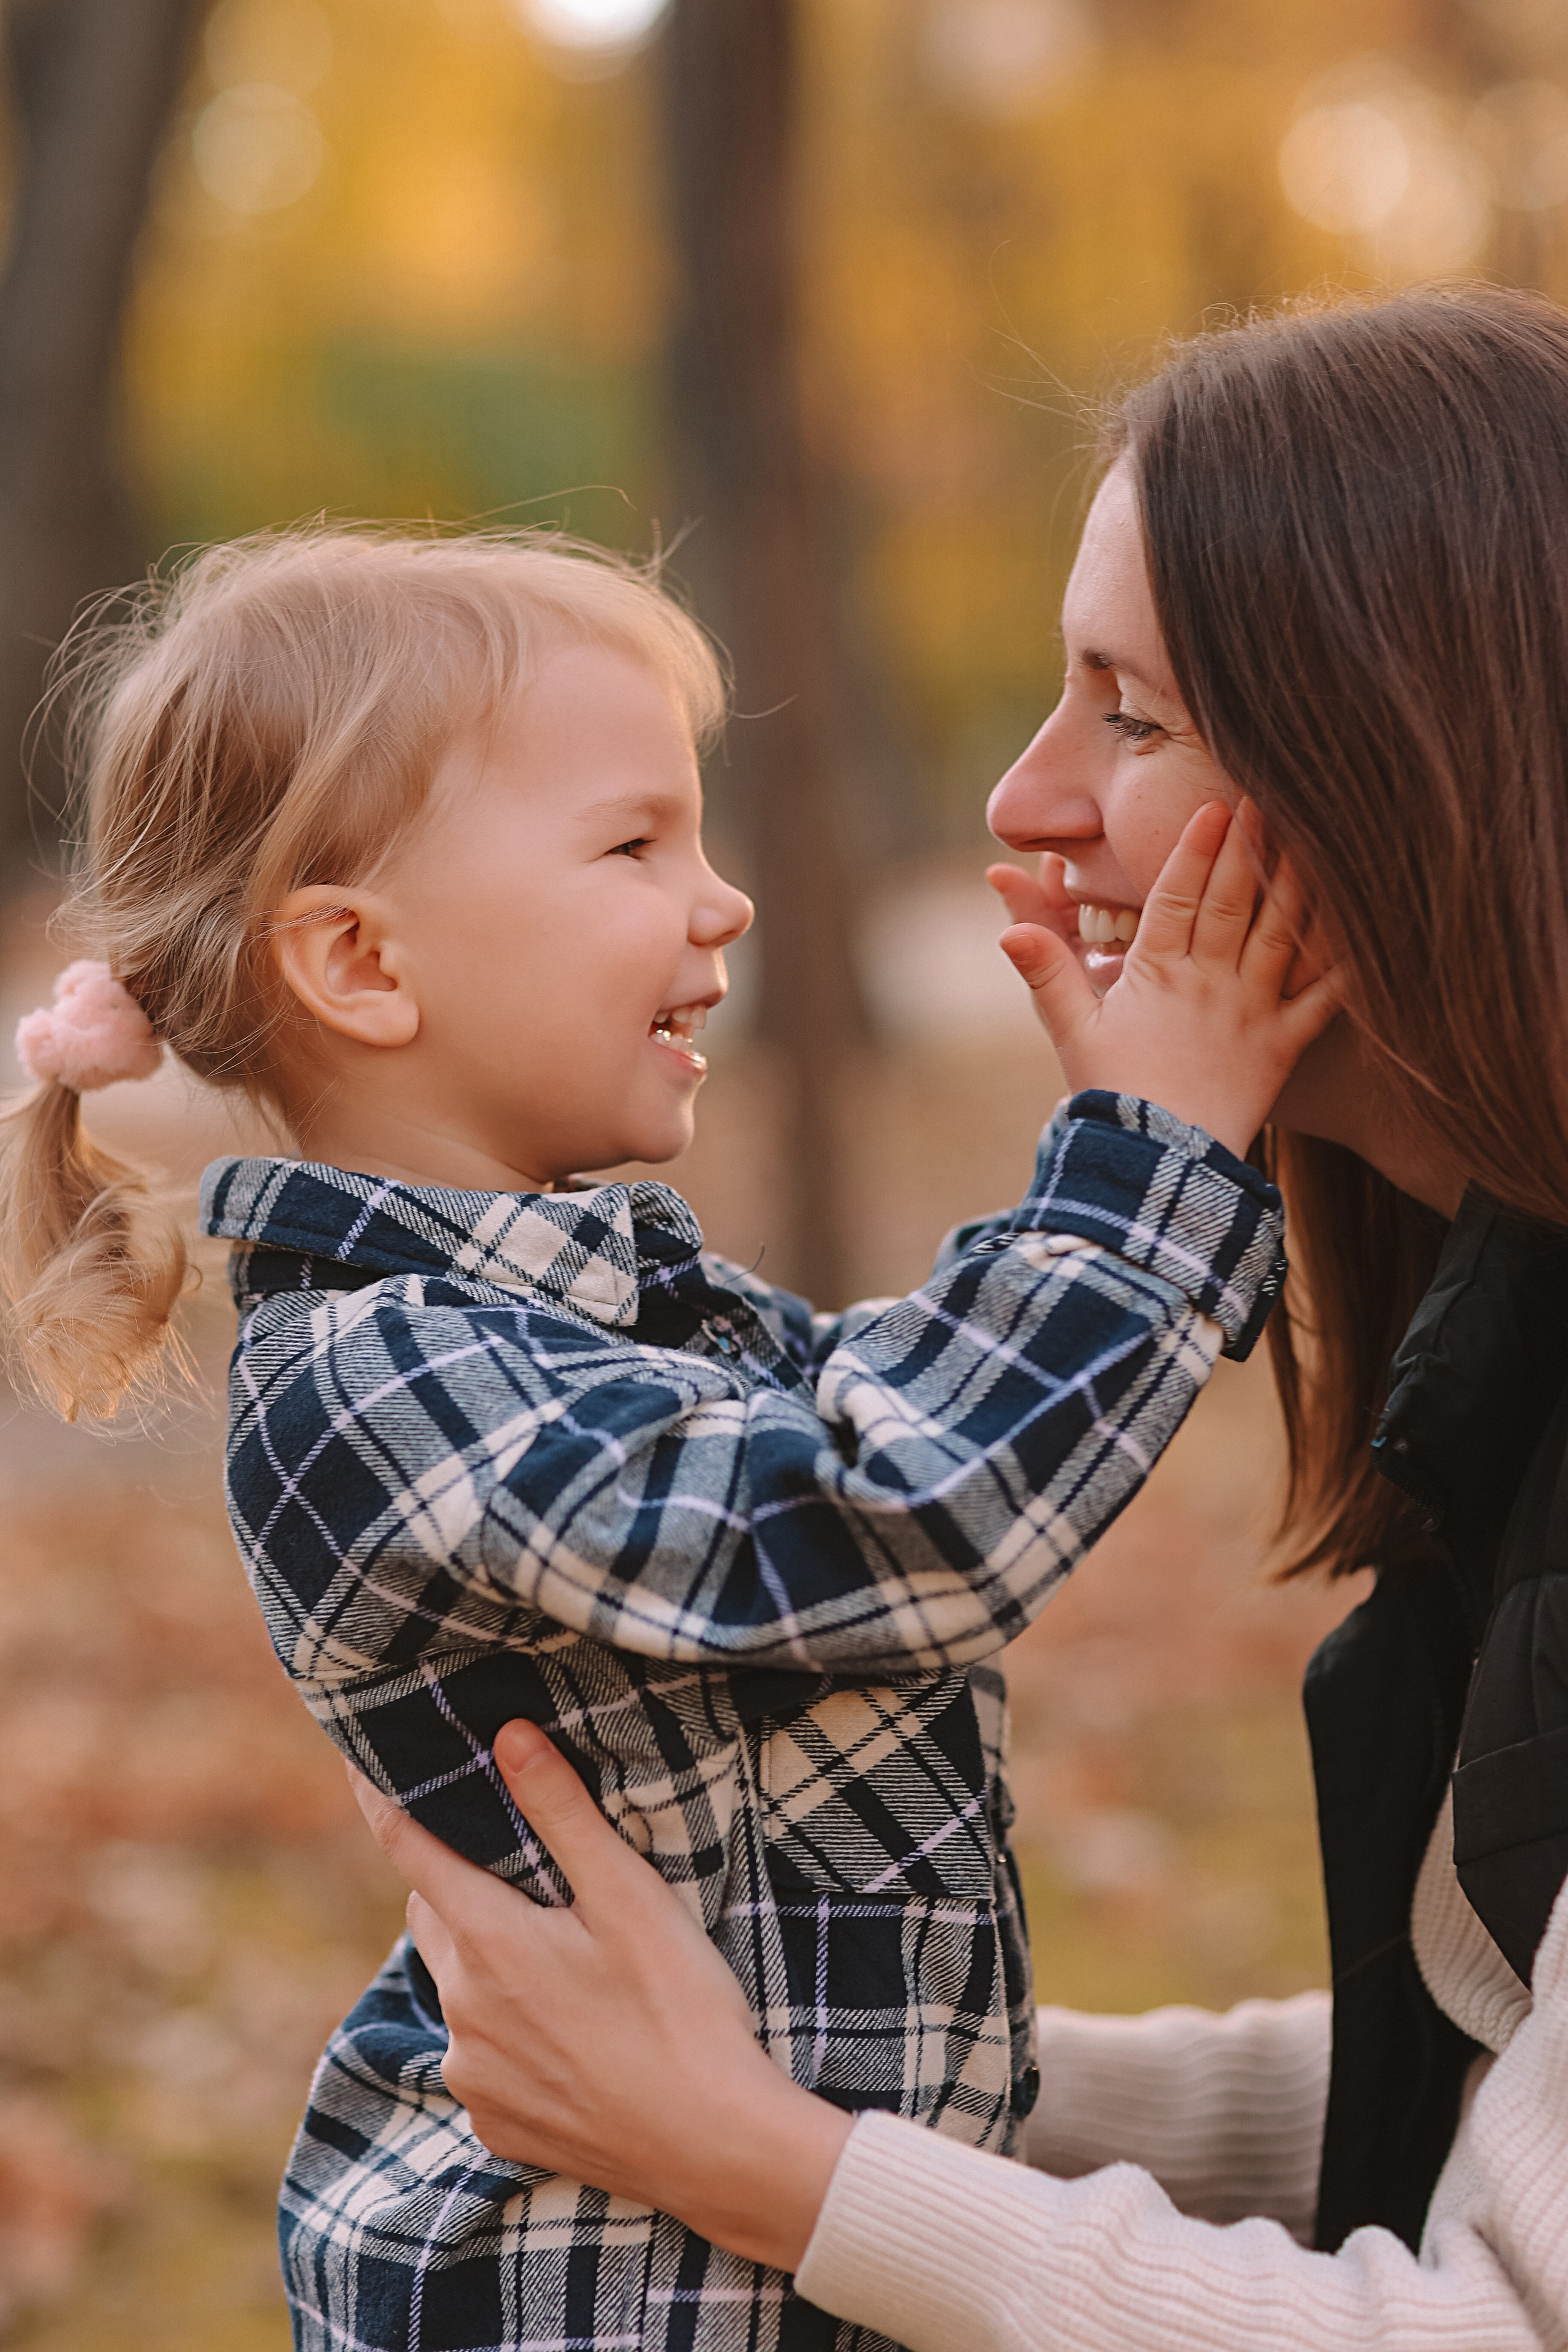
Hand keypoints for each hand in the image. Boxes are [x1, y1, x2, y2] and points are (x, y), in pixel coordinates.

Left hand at [350, 1722, 852, 2273]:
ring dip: (487, 1963)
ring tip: (564, 1962)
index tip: (360, 1763)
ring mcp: (473, 2076)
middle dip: (460, 1885)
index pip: (409, 1849)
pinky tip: (571, 2035)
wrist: (715, 2147)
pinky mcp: (494, 2124)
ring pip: (458, 1989)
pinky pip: (480, 2056)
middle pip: (435, 1917)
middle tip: (522, 1872)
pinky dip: (507, 2031)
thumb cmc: (681, 2009)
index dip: (382, 1800)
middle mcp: (462, 2011)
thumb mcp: (630, 1897)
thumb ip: (562, 1812)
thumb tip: (507, 1737)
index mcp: (490, 1944)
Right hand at [991, 803, 1339, 1157]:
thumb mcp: (1069, 1031)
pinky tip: (1370, 932)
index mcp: (1156, 975)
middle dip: (1249, 848)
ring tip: (1313, 839)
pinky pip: (1321, 1002)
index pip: (1176, 897)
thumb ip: (1046, 972)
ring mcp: (1249, 1013)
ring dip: (1297, 885)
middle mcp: (1208, 984)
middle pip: (1232, 902)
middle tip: (1269, 799)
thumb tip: (1005, 926)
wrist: (1155, 1168)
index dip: (1194, 850)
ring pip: (1280, 936)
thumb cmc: (1108, 1097)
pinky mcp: (1282, 1049)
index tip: (1214, 809)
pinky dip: (1346, 967)